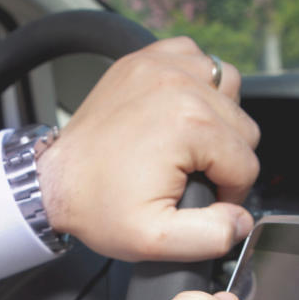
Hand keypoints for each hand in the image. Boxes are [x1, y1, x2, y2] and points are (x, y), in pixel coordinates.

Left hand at [37, 37, 259, 261]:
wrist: (53, 182)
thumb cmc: (96, 206)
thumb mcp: (154, 240)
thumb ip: (210, 236)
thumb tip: (241, 221)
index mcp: (189, 124)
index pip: (245, 164)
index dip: (229, 193)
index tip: (201, 201)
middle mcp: (179, 85)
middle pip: (242, 127)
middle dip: (222, 158)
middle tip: (188, 177)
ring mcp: (160, 65)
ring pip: (228, 88)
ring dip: (217, 117)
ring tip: (187, 144)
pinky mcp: (144, 59)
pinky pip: (197, 59)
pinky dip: (195, 83)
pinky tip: (177, 111)